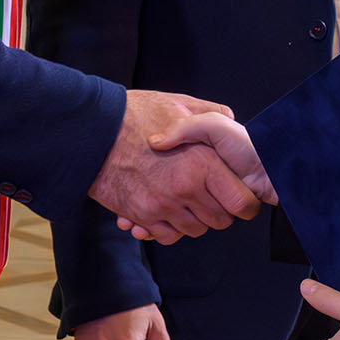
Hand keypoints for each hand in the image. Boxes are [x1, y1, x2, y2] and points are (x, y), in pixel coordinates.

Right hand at [120, 113, 276, 239]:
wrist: (93, 131)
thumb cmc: (133, 115)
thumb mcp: (178, 103)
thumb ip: (210, 112)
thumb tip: (232, 117)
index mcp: (201, 162)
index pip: (241, 202)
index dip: (246, 203)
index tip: (240, 197)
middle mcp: (184, 188)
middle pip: (220, 221)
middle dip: (220, 211)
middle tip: (213, 197)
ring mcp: (162, 205)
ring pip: (195, 230)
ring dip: (195, 219)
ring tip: (188, 200)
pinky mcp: (142, 215)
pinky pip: (168, 235)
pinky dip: (171, 227)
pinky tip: (168, 209)